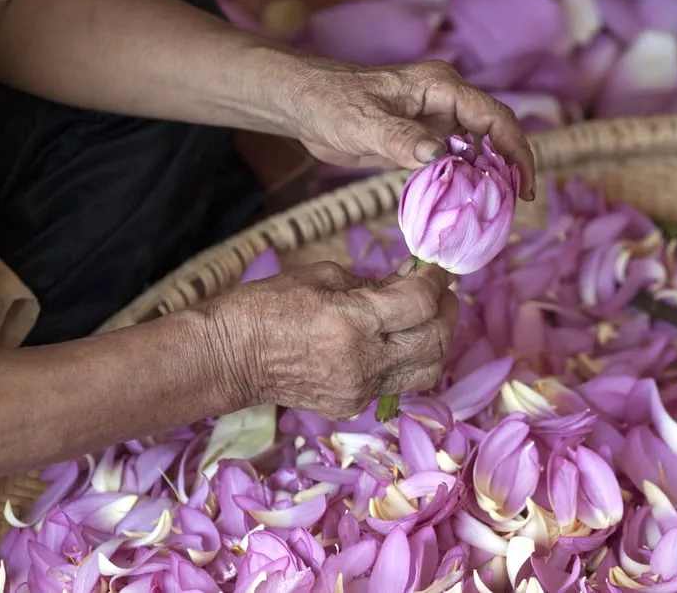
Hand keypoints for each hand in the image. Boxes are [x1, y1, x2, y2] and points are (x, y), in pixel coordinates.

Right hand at [205, 260, 458, 419]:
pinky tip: (396, 341)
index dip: (436, 282)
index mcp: (353, 322)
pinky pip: (400, 384)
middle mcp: (364, 363)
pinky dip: (409, 360)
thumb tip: (412, 283)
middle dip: (446, 312)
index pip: (420, 304)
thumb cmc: (268, 306)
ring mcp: (360, 390)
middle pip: (436, 341)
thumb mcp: (324, 276)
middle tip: (440, 293)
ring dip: (436, 341)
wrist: (229, 357)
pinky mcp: (353, 406)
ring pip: (428, 371)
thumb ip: (375, 283)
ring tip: (425, 318)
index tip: (436, 270)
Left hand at [285, 58, 536, 200]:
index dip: (516, 150)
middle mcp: (446, 101)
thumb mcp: (364, 123)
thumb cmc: (330, 103)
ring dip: (489, 177)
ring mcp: (435, 121)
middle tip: (515, 205)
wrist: (303, 105)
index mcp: (441, 87)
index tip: (523, 185)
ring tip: (497, 210)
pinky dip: (465, 182)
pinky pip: (455, 161)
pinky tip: (465, 206)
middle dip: (510, 167)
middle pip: (496, 133)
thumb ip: (401, 138)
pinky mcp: (422, 140)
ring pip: (478, 149)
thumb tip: (439, 156)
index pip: (495, 117)